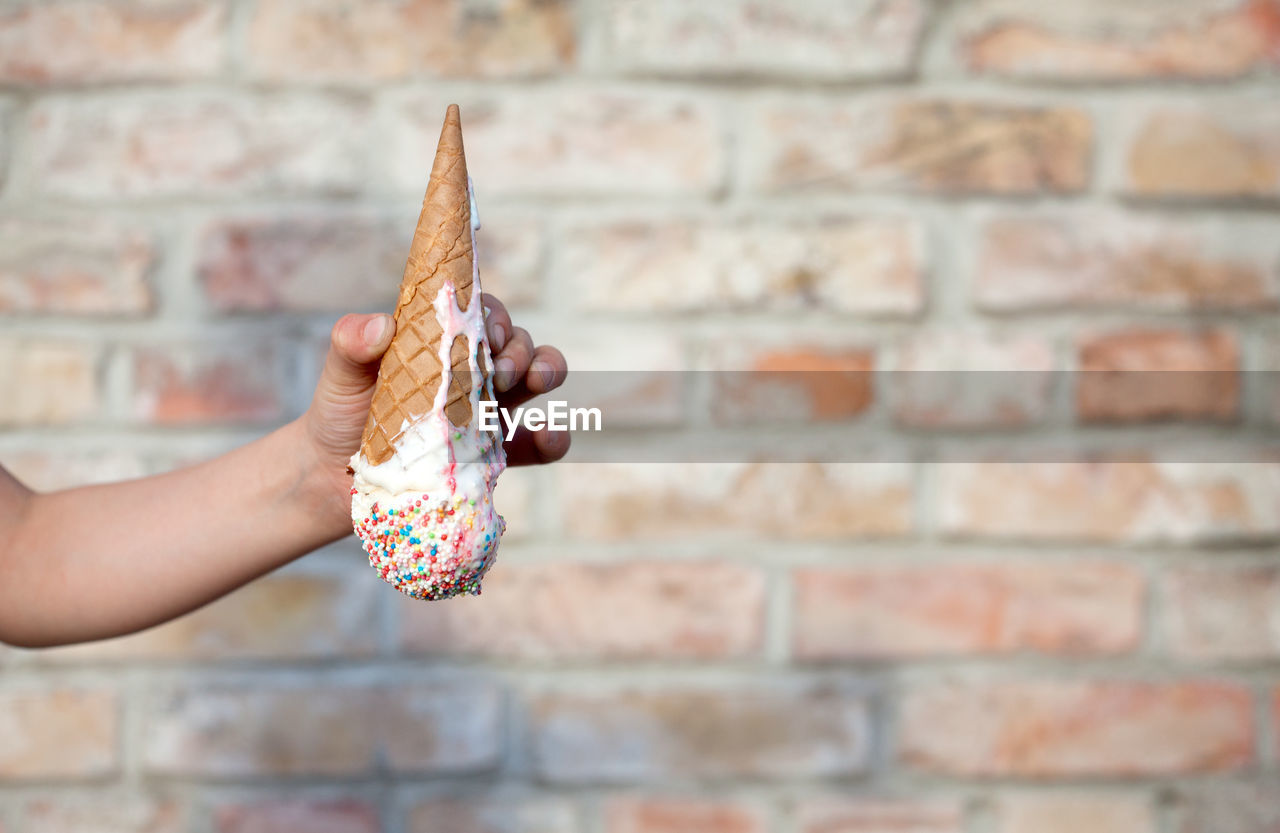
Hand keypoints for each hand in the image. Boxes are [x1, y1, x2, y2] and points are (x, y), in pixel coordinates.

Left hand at [300, 294, 568, 497]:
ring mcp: (488, 413)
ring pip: (538, 381)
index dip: (494, 317)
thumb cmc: (340, 415)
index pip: (480, 314)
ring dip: (549, 371)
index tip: (487, 334)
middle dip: (521, 349)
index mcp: (442, 343)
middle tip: (500, 372)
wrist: (334, 478)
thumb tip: (381, 326)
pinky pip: (537, 444)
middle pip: (517, 344)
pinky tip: (548, 435)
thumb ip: (351, 344)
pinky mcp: (495, 456)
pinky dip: (553, 436)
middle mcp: (472, 371)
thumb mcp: (340, 374)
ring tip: (539, 382)